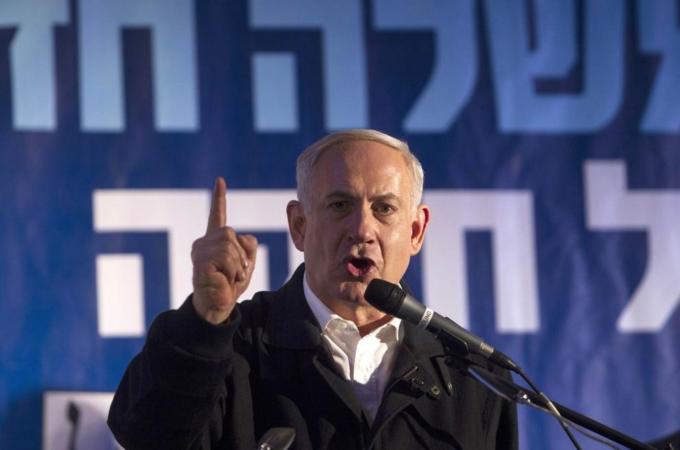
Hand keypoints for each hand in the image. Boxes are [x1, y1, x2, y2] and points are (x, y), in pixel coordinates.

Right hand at [191, 177, 256, 323]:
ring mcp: (199, 251)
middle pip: (231, 233)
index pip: (217, 214)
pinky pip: (225, 258)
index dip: (219, 198)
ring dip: (237, 265)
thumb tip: (243, 238)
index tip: (220, 180)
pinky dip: (232, 271)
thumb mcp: (246, 262)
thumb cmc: (230, 285)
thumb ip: (248, 245)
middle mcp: (204, 242)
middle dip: (240, 255)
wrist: (218, 307)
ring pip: (229, 246)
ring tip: (229, 277)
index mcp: (215, 239)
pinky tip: (223, 280)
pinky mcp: (200, 262)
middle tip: (236, 272)